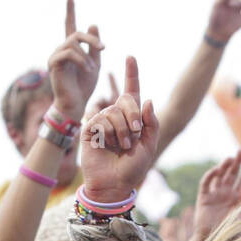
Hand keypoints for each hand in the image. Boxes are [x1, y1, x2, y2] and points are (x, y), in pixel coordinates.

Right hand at [48, 0, 102, 122]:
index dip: (70, 10)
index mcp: (71, 48)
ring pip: (73, 43)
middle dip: (91, 40)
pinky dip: (81, 61)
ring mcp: (55, 55)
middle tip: (102, 49)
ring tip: (92, 69)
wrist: (75, 105)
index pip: (70, 25)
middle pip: (76, 33)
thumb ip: (94, 46)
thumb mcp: (95, 64)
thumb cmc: (84, 87)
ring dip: (87, 55)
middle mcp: (61, 49)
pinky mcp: (53, 63)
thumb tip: (93, 24)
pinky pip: (69, 53)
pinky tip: (88, 70)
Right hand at [79, 56, 159, 203]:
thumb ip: (151, 122)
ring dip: (121, 131)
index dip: (132, 74)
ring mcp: (101, 121)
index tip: (131, 57)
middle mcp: (116, 116)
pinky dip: (108, 133)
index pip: (131, 91)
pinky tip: (105, 145)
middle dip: (133, 117)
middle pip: (125, 100)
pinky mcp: (89, 129)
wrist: (115, 183)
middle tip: (134, 136)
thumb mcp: (149, 144)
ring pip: (113, 112)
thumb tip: (147, 99)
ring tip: (120, 146)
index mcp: (132, 118)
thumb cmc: (132, 167)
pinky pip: (100, 120)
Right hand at [192, 149, 240, 240]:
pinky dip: (210, 176)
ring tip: (229, 159)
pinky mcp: (204, 198)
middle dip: (237, 162)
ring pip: (220, 176)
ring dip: (224, 166)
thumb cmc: (229, 233)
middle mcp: (227, 193)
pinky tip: (216, 170)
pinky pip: (206, 184)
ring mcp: (215, 194)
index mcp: (238, 197)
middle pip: (233, 174)